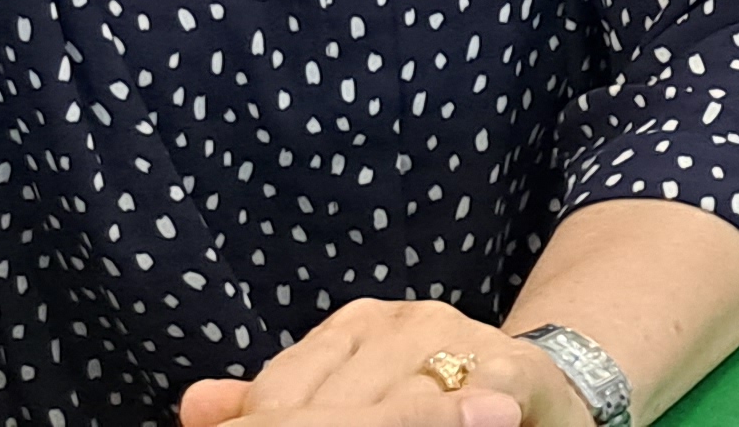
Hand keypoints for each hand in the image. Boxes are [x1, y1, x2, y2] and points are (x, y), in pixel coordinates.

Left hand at [178, 303, 558, 426]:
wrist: (544, 393)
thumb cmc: (436, 407)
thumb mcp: (351, 402)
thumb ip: (281, 405)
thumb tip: (193, 406)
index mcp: (355, 327)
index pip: (284, 387)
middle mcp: (405, 321)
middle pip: (332, 402)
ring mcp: (462, 341)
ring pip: (397, 406)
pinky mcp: (515, 369)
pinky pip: (473, 399)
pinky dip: (454, 416)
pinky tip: (463, 424)